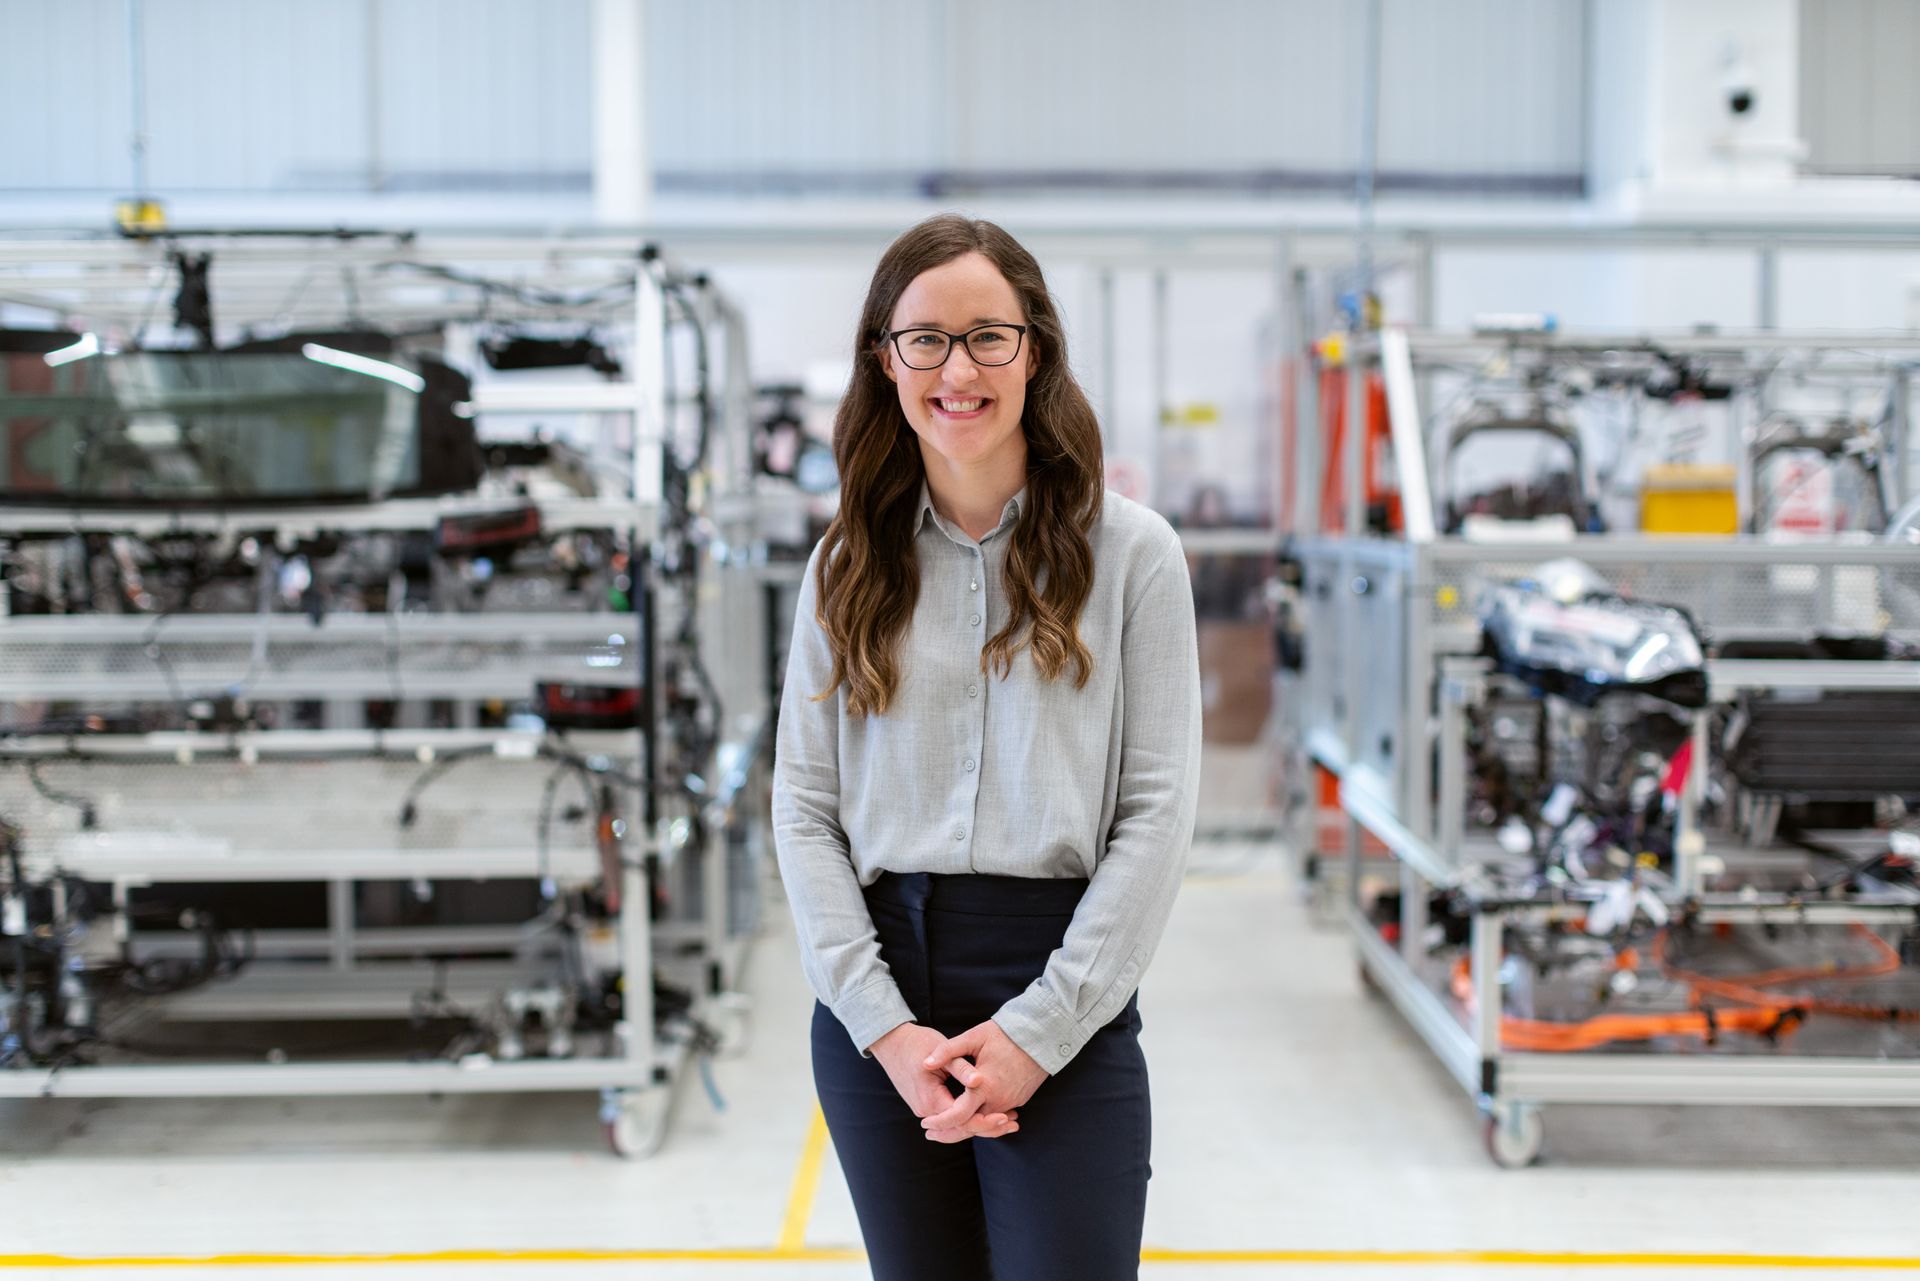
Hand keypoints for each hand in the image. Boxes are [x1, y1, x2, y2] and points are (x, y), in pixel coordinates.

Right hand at [868, 1023, 1019, 1143]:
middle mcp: (927, 1111)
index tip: (1007, 1117)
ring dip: (981, 1124)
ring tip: (1008, 1122)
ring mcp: (925, 1110)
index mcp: (931, 1100)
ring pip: (957, 1126)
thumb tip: (980, 1081)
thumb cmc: (918, 1043)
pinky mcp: (928, 1105)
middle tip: (1015, 1123)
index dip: (987, 1121)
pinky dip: (969, 1118)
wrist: (892, 1043)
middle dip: (988, 1128)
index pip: (964, 1120)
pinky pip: (951, 1118)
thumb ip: (961, 1068)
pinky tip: (988, 1113)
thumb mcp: (942, 1052)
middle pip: (962, 1129)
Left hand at [918, 1019, 1048, 1134]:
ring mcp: (1010, 1102)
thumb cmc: (1005, 1034)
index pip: (959, 1114)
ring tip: (946, 1128)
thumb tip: (925, 1063)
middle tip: (930, 1133)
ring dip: (966, 1128)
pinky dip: (982, 1121)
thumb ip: (948, 1050)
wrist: (1041, 1036)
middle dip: (949, 1133)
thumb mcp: (974, 1037)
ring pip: (984, 1124)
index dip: (940, 1122)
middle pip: (971, 1127)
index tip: (925, 1123)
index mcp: (984, 1085)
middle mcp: (998, 1099)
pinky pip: (996, 1117)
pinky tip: (968, 1119)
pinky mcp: (1018, 1101)